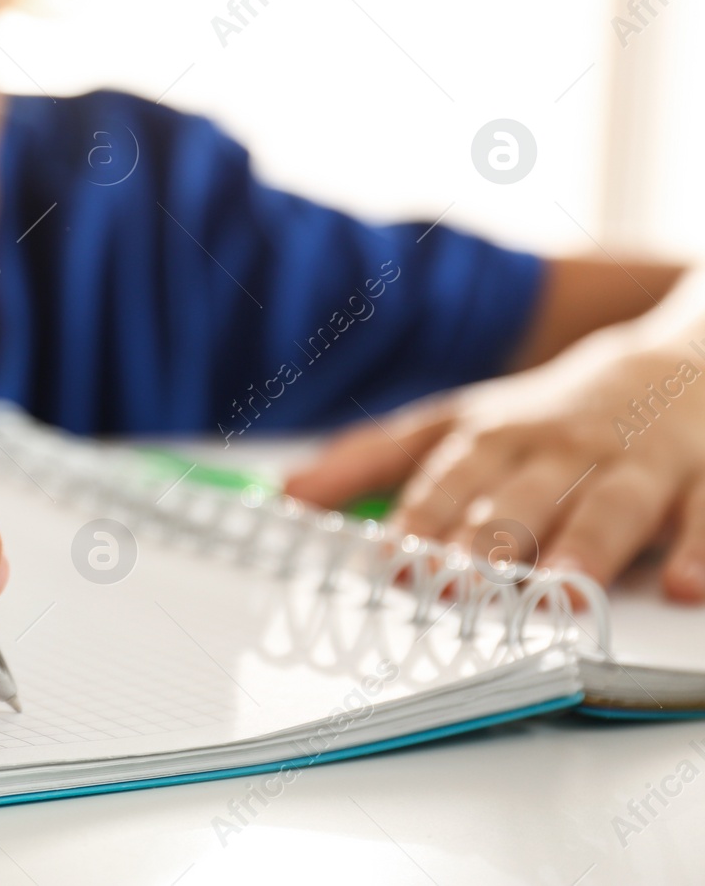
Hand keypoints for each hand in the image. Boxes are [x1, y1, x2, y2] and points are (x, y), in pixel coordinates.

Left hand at [286, 323, 704, 601]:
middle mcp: (560, 446)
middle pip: (523, 495)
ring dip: (585, 547)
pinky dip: (699, 550)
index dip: (418, 518)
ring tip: (562, 591)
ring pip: (609, 504)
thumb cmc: (551, 409)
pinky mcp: (703, 477)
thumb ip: (371, 459)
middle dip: (491, 539)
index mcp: (496, 434)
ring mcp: (634, 460)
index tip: (387, 560)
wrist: (680, 356)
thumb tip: (285, 497)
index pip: (448, 478)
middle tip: (461, 585)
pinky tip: (683, 587)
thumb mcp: (457, 420)